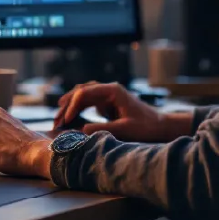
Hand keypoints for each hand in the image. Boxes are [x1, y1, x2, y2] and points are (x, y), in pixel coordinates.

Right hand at [53, 81, 190, 142]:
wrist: (161, 126)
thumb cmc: (146, 127)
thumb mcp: (124, 130)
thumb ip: (102, 129)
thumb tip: (80, 130)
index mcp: (113, 90)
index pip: (84, 93)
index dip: (71, 107)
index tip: (64, 121)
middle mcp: (109, 89)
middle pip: (80, 91)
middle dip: (67, 105)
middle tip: (56, 120)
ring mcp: (108, 94)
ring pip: (83, 94)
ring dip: (70, 105)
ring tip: (58, 117)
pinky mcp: (109, 102)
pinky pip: (89, 101)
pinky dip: (78, 108)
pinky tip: (70, 116)